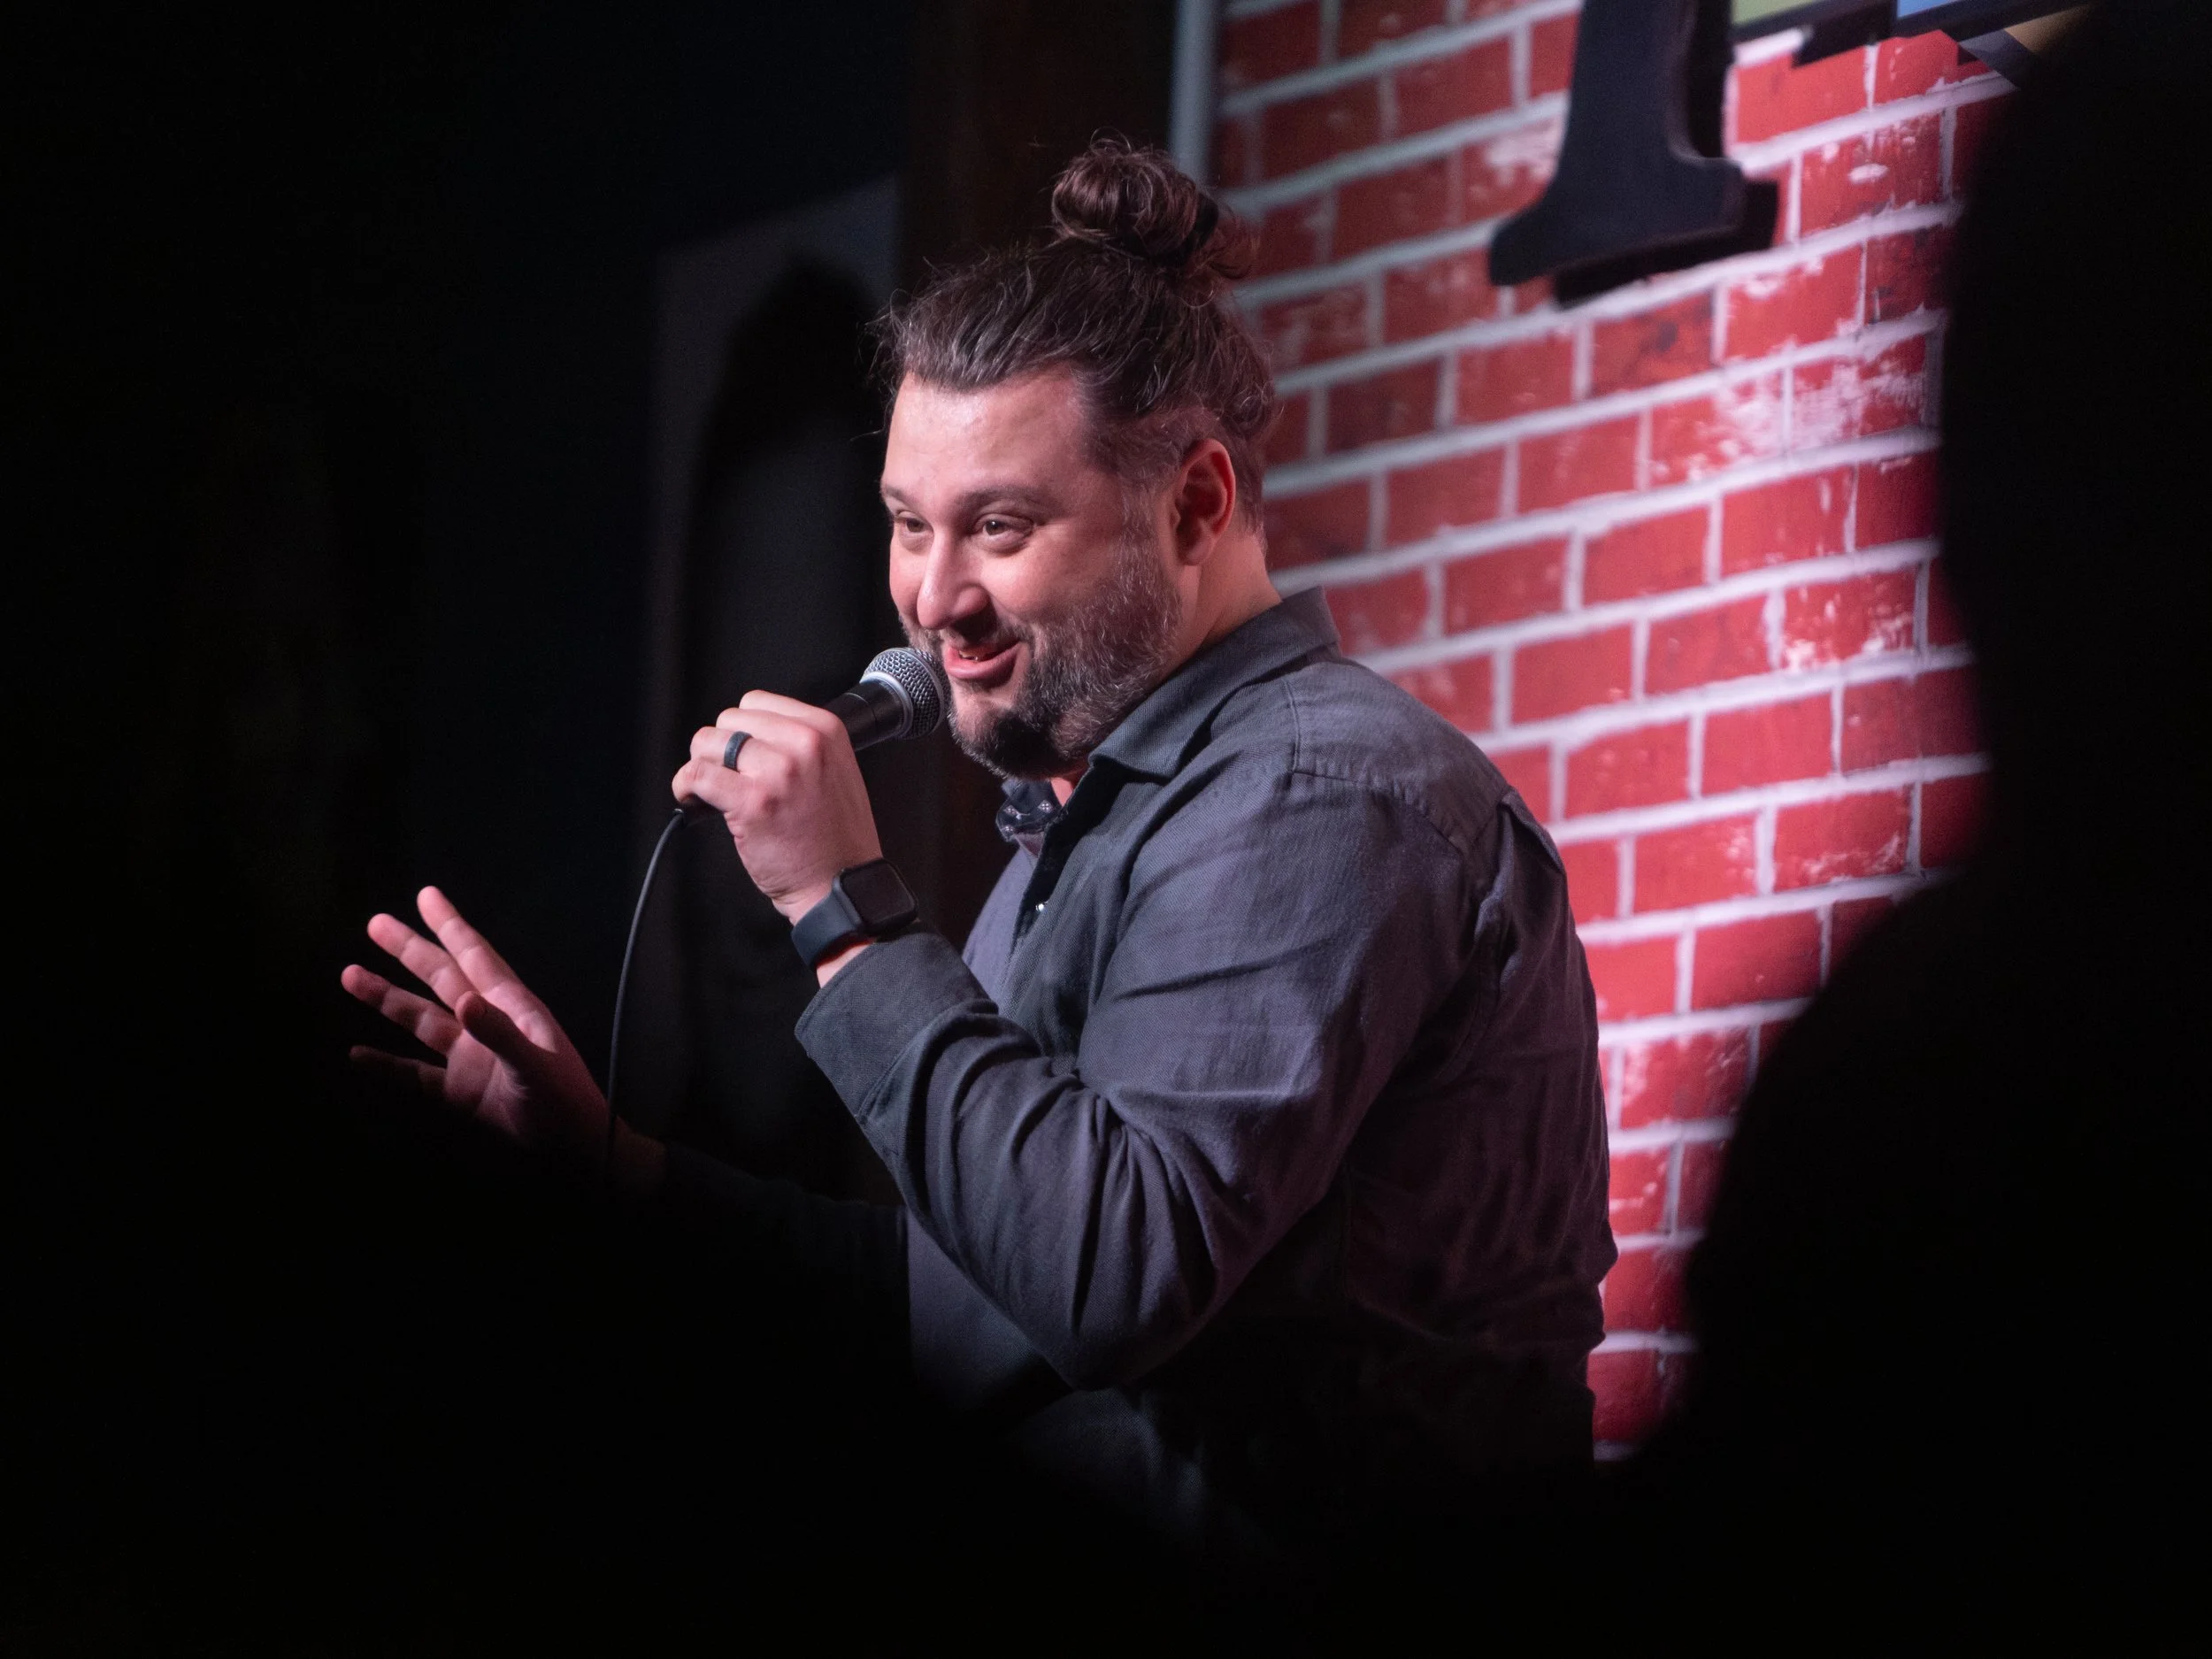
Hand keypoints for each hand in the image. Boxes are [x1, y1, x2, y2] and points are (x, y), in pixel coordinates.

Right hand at [340, 886, 657, 1185]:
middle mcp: (488, 1026)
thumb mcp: (536, 1067)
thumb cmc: (565, 1106)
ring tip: (349, 975)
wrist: (574, 1155)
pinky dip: (386, 1065)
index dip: (451, 926)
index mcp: (513, 1009)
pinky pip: (415, 1075)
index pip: (476, 958)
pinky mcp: (460, 1094)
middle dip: (410, 951)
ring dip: (387, 999)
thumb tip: (464, 999)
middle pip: (441, 979)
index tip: (427, 895)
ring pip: (420, 1020)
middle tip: (375, 923)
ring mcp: (471, 1059)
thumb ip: (500, 1034)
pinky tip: (356, 1054)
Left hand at [672, 691, 883, 924]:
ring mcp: (777, 772)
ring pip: (708, 743)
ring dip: (703, 767)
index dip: (743, 730)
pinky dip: (686, 787)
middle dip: (723, 749)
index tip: (743, 755)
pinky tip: (695, 801)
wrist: (840, 885)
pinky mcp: (751, 802)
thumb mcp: (835, 771)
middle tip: (731, 779)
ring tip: (715, 791)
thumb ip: (799, 744)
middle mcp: (804, 744)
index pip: (757, 702)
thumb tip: (748, 734)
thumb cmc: (836, 839)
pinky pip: (697, 775)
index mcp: (825, 730)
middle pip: (729, 720)